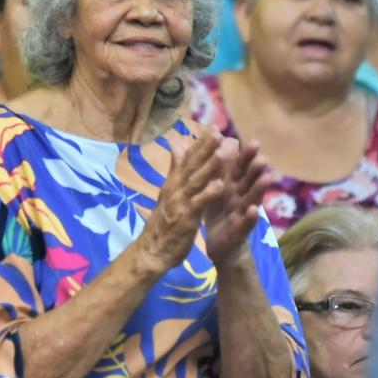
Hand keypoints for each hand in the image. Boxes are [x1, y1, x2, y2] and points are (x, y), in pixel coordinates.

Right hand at [135, 129, 227, 272]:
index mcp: (174, 182)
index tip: (213, 127)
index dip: (201, 143)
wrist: (152, 250)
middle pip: (193, 165)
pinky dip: (209, 193)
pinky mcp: (186, 218)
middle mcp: (176, 188)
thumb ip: (175, 168)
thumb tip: (175, 145)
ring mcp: (180, 202)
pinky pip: (199, 203)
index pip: (188, 159)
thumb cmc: (163, 222)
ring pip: (198, 180)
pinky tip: (220, 184)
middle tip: (219, 131)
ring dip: (211, 165)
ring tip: (225, 150)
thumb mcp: (169, 192)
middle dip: (206, 147)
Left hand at [203, 139, 271, 267]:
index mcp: (231, 186)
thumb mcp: (214, 189)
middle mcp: (240, 196)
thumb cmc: (218, 213)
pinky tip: (254, 210)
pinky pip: (245, 223)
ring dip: (259, 189)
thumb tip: (217, 145)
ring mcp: (242, 213)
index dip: (246, 155)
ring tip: (268, 177)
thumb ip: (217, 169)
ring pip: (252, 198)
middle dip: (256, 169)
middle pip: (249, 180)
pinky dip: (250, 216)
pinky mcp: (239, 231)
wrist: (220, 246)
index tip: (253, 141)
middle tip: (263, 157)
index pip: (239, 167)